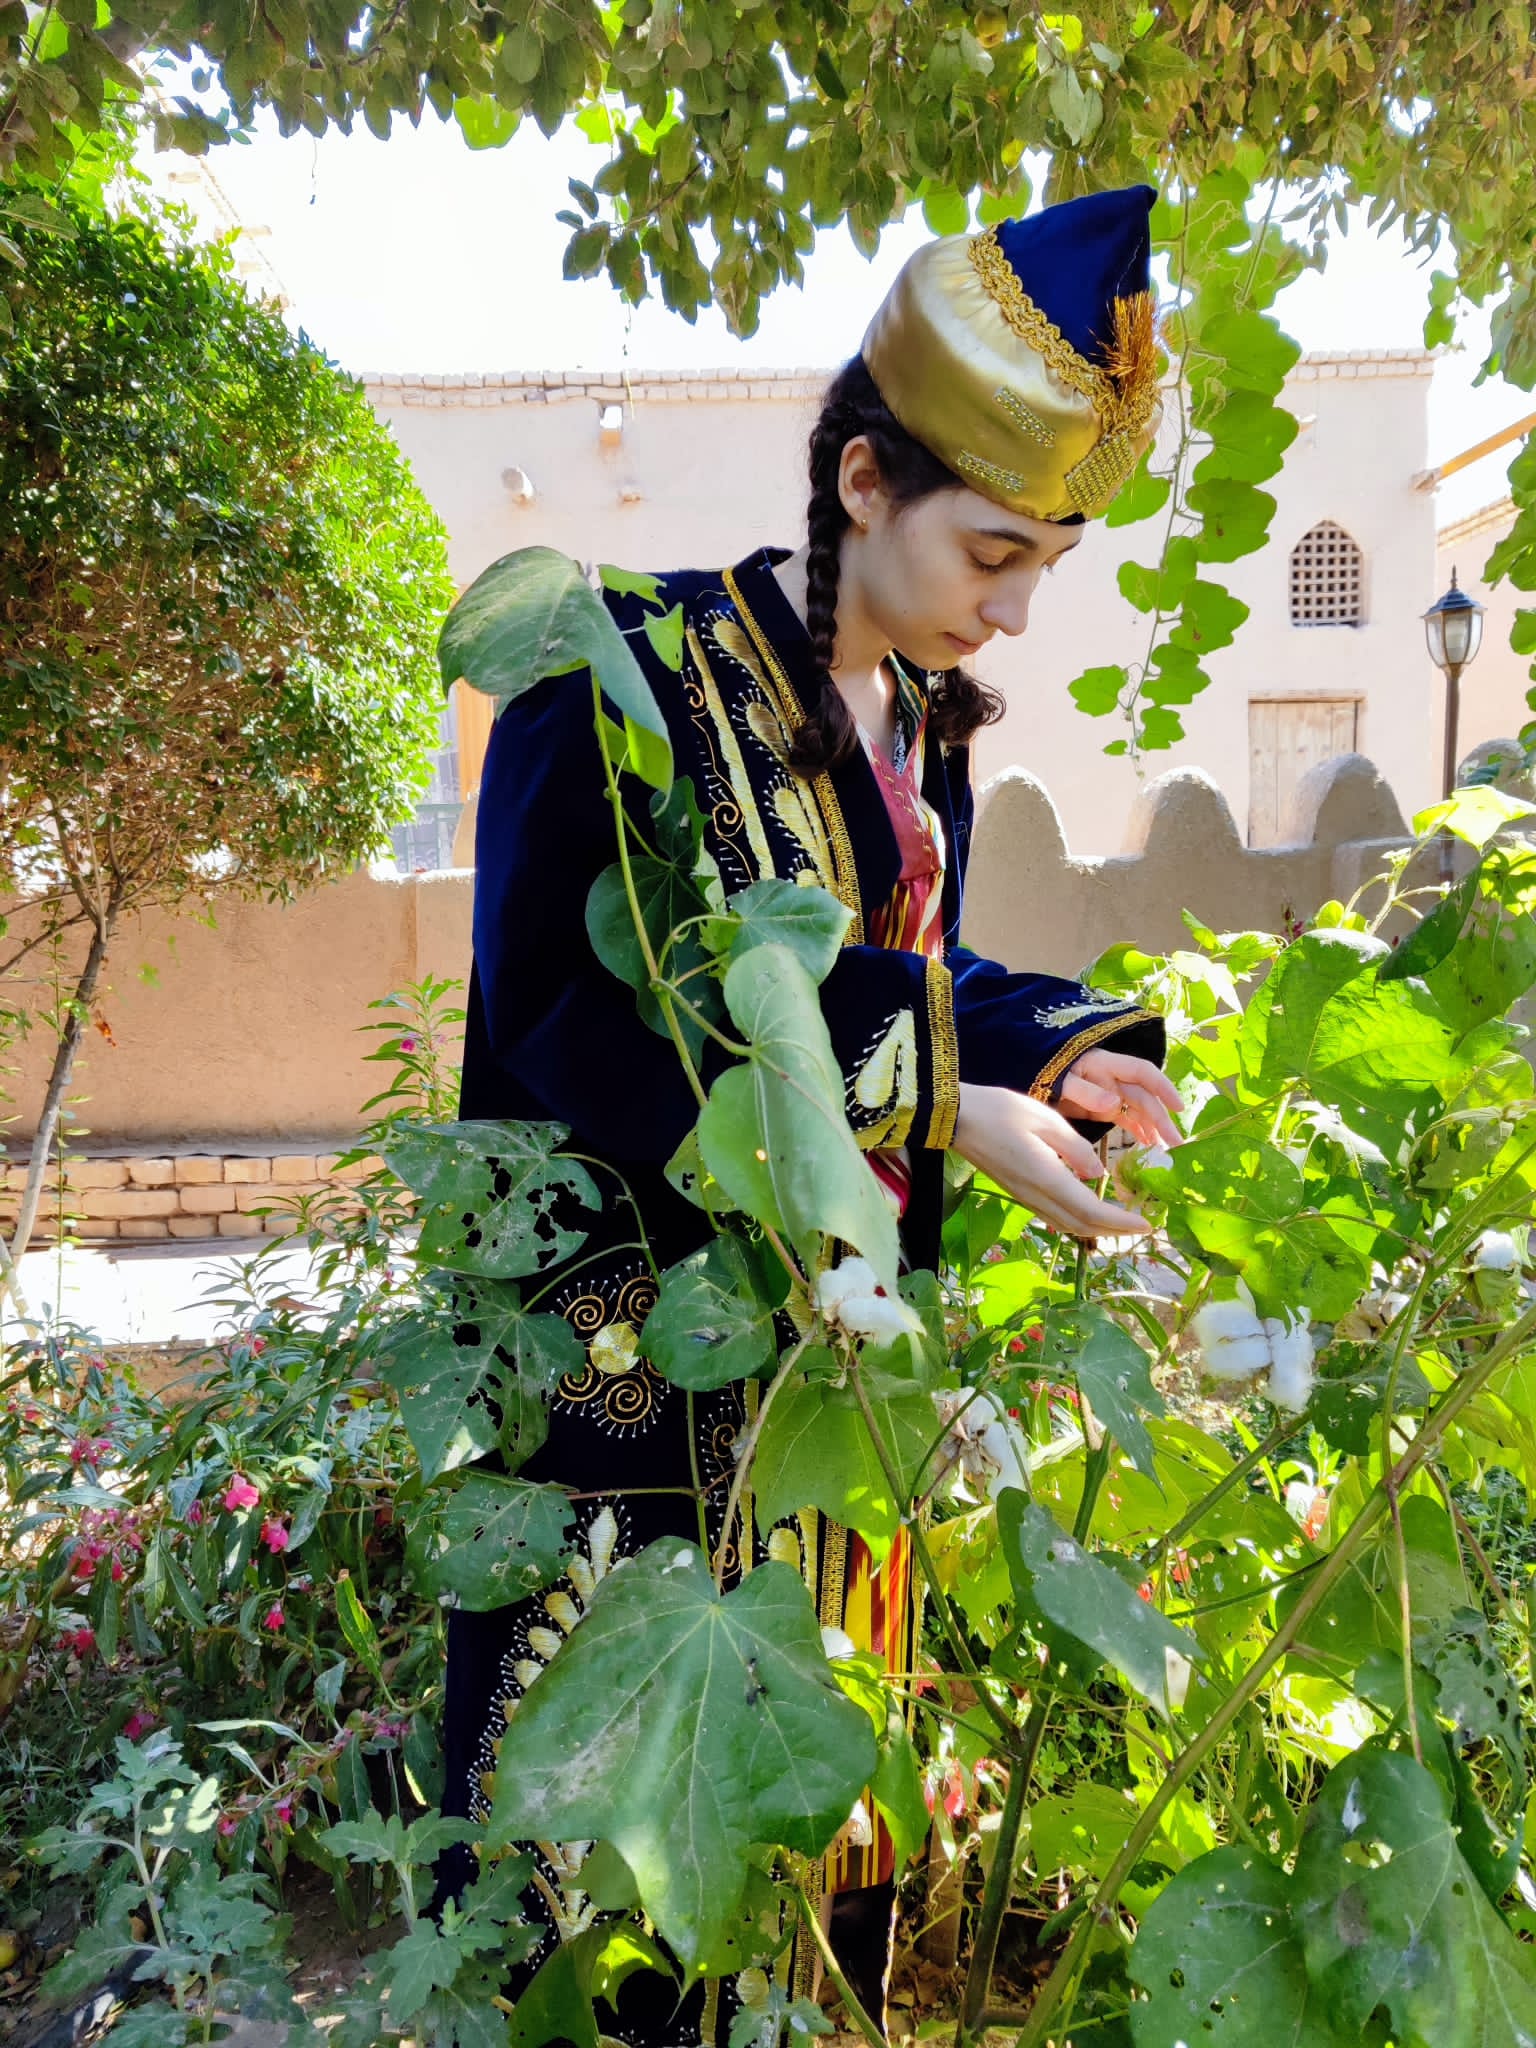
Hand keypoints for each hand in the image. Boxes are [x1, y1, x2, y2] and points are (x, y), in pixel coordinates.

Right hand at [953, 1082, 1151, 1238]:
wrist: (956, 1118)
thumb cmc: (1001, 1110)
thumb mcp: (1046, 1119)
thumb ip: (1076, 1148)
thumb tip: (1098, 1173)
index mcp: (1047, 1177)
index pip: (1092, 1211)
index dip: (1121, 1222)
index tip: (1147, 1223)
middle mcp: (1036, 1195)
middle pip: (1081, 1225)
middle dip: (1115, 1230)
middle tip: (1143, 1227)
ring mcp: (1025, 1197)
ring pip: (1067, 1224)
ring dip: (1097, 1228)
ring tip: (1121, 1222)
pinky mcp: (1018, 1192)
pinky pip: (1053, 1215)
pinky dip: (1078, 1219)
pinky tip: (1088, 1209)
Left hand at [1054, 1050, 1183, 1149]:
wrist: (1022, 1080)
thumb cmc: (1041, 1075)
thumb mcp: (1061, 1082)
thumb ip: (1084, 1092)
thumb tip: (1114, 1103)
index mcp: (1104, 1064)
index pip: (1142, 1072)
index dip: (1163, 1087)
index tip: (1178, 1108)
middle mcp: (1111, 1078)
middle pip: (1143, 1097)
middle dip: (1161, 1119)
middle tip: (1175, 1144)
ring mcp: (1107, 1093)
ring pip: (1138, 1110)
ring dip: (1152, 1127)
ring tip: (1164, 1149)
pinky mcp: (1100, 1108)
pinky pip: (1125, 1118)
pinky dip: (1137, 1130)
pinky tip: (1147, 1144)